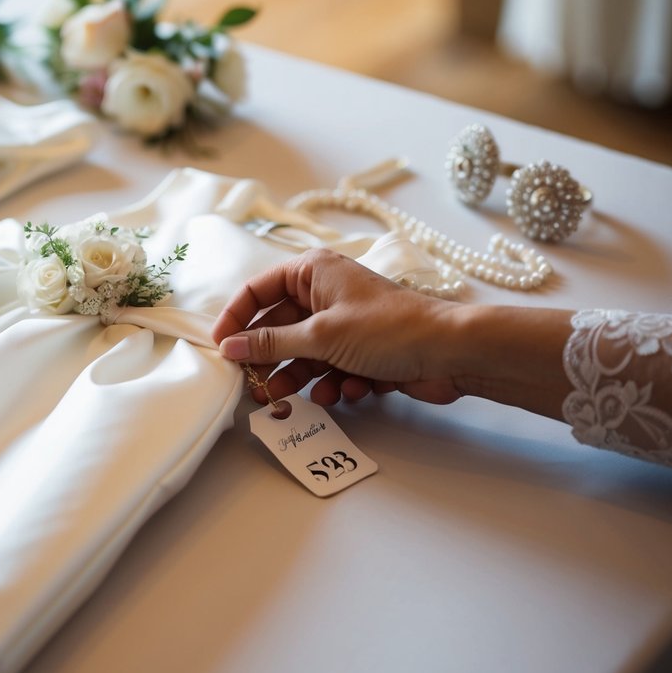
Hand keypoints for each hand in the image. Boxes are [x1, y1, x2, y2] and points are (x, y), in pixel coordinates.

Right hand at [212, 249, 464, 405]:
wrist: (451, 353)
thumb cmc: (387, 330)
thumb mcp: (321, 336)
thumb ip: (270, 343)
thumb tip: (230, 347)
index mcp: (312, 272)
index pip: (258, 291)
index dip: (235, 319)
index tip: (220, 348)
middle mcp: (325, 292)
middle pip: (278, 328)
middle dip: (268, 359)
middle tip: (253, 387)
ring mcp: (343, 323)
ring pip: (303, 354)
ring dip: (300, 378)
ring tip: (290, 401)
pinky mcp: (360, 350)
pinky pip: (331, 368)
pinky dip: (335, 383)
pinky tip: (350, 391)